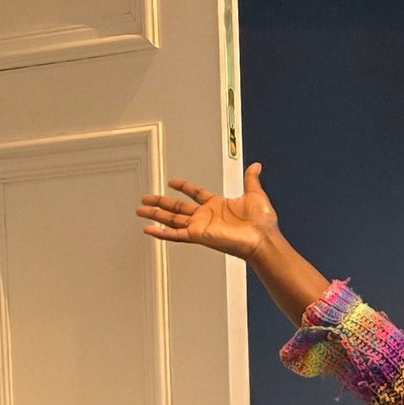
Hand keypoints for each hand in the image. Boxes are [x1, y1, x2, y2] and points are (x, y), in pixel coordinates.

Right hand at [136, 160, 277, 260]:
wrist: (263, 238)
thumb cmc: (262, 223)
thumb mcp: (255, 193)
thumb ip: (251, 179)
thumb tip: (256, 166)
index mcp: (217, 206)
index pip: (195, 194)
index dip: (183, 187)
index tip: (172, 182)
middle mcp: (207, 217)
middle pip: (177, 208)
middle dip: (160, 203)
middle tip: (146, 200)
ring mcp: (201, 227)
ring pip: (172, 220)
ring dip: (155, 216)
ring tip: (141, 211)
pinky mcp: (199, 236)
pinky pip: (176, 234)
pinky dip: (161, 233)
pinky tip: (149, 230)